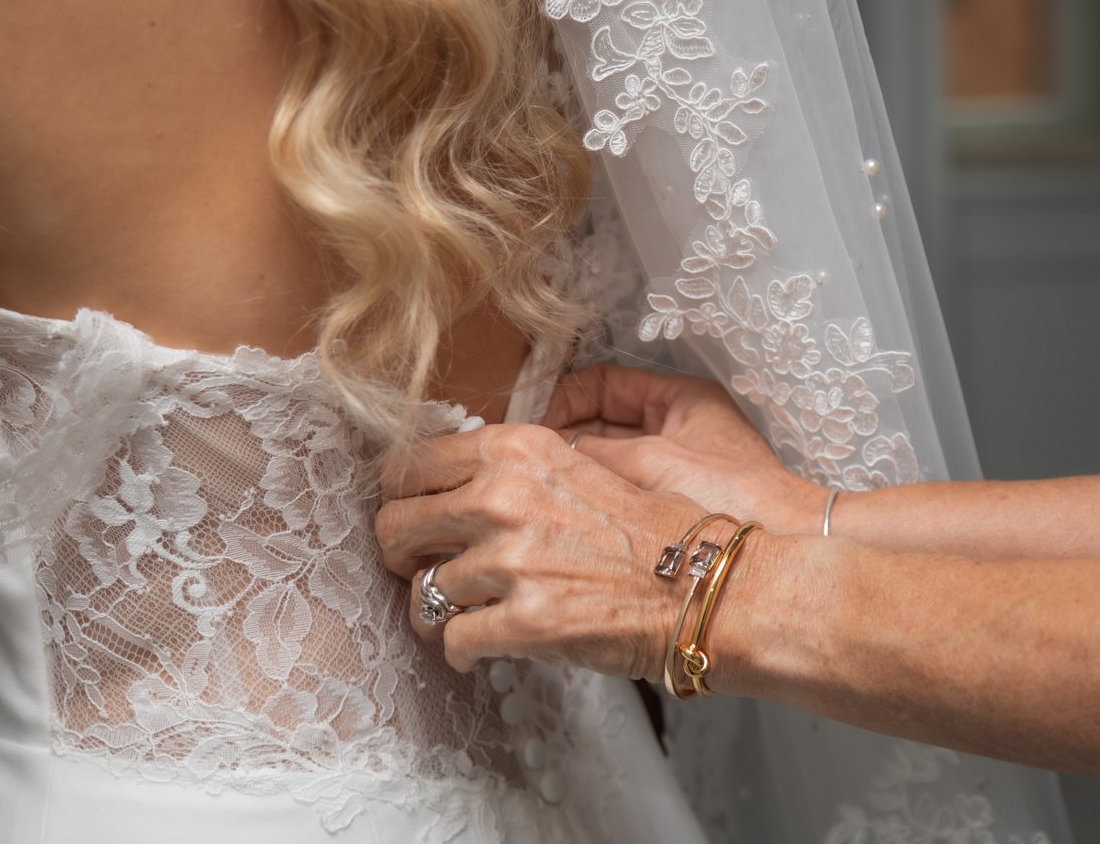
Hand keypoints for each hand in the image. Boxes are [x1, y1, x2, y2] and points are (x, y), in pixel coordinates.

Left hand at [376, 423, 704, 677]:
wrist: (703, 584)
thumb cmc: (652, 528)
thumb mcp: (578, 466)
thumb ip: (513, 469)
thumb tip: (457, 487)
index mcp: (513, 449)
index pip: (411, 465)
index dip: (403, 495)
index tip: (413, 516)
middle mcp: (501, 497)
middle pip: (396, 525)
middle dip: (401, 553)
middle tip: (417, 569)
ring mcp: (510, 561)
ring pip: (421, 591)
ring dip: (433, 610)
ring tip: (458, 617)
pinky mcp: (524, 621)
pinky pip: (453, 639)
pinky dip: (460, 650)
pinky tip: (477, 650)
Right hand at [544, 363, 828, 535]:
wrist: (779, 557)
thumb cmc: (734, 497)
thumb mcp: (654, 464)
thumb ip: (594, 454)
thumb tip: (539, 452)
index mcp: (679, 399)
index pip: (601, 383)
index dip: (560, 398)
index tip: (527, 425)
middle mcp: (673, 427)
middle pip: (598, 420)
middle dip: (559, 437)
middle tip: (517, 461)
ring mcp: (672, 466)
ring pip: (603, 458)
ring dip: (570, 470)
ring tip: (531, 487)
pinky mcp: (669, 505)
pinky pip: (616, 490)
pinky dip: (588, 496)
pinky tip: (560, 512)